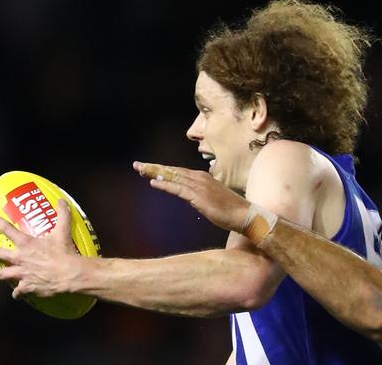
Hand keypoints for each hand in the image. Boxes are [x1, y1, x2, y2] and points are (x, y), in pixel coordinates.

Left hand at [0, 199, 81, 298]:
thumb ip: (62, 215)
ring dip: (2, 273)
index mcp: (26, 243)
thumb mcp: (63, 231)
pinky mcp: (27, 287)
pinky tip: (18, 293)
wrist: (68, 274)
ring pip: (2, 274)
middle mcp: (19, 258)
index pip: (7, 230)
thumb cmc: (64, 252)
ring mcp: (21, 273)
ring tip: (2, 273)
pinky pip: (17, 292)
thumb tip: (62, 201)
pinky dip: (17, 293)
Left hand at [133, 161, 249, 233]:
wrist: (244, 215)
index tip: (148, 168)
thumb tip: (188, 196)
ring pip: (173, 176)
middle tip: (137, 165)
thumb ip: (198, 195)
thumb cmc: (230, 210)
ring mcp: (199, 186)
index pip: (178, 171)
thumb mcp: (211, 199)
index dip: (162, 169)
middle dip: (154, 167)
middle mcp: (200, 178)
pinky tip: (153, 182)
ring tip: (140, 170)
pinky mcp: (199, 196)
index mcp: (203, 177)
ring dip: (155, 172)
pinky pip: (178, 188)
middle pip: (172, 170)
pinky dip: (165, 184)